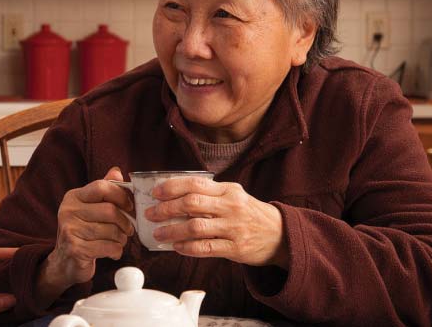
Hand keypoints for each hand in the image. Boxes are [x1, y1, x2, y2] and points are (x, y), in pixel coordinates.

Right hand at [36, 167, 133, 304]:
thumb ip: (103, 191)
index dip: (121, 196)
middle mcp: (68, 211)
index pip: (102, 187)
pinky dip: (116, 251)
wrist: (64, 262)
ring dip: (122, 238)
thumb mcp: (89, 208)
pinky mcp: (75, 249)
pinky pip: (108, 247)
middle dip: (125, 222)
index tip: (129, 206)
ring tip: (119, 241)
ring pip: (111, 230)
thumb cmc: (82, 232)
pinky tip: (113, 252)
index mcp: (73, 197)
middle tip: (128, 229)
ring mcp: (70, 230)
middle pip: (110, 211)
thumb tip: (117, 171)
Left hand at [145, 178, 288, 267]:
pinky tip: (177, 247)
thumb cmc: (250, 213)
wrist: (280, 235)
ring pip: (196, 227)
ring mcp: (233, 228)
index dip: (172, 187)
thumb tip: (174, 195)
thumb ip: (209, 194)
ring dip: (172, 231)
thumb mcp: (234, 196)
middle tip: (150, 214)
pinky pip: (206, 248)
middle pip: (192, 204)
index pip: (195, 184)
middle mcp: (231, 206)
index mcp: (228, 190)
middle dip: (166, 209)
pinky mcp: (236, 248)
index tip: (155, 192)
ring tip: (158, 234)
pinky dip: (188, 248)